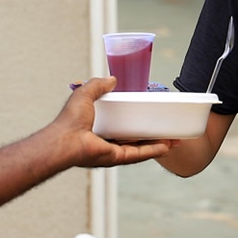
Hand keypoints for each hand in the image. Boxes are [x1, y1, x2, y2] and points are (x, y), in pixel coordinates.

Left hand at [47, 77, 178, 167]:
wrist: (64, 138)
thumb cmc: (69, 120)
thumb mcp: (85, 94)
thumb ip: (97, 85)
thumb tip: (112, 79)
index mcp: (100, 129)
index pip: (122, 127)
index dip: (137, 122)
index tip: (150, 118)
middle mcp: (107, 143)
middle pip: (136, 140)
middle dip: (153, 137)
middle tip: (168, 131)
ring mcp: (113, 152)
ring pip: (141, 148)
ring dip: (158, 145)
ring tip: (174, 140)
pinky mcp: (117, 158)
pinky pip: (139, 154)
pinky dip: (153, 151)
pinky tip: (166, 147)